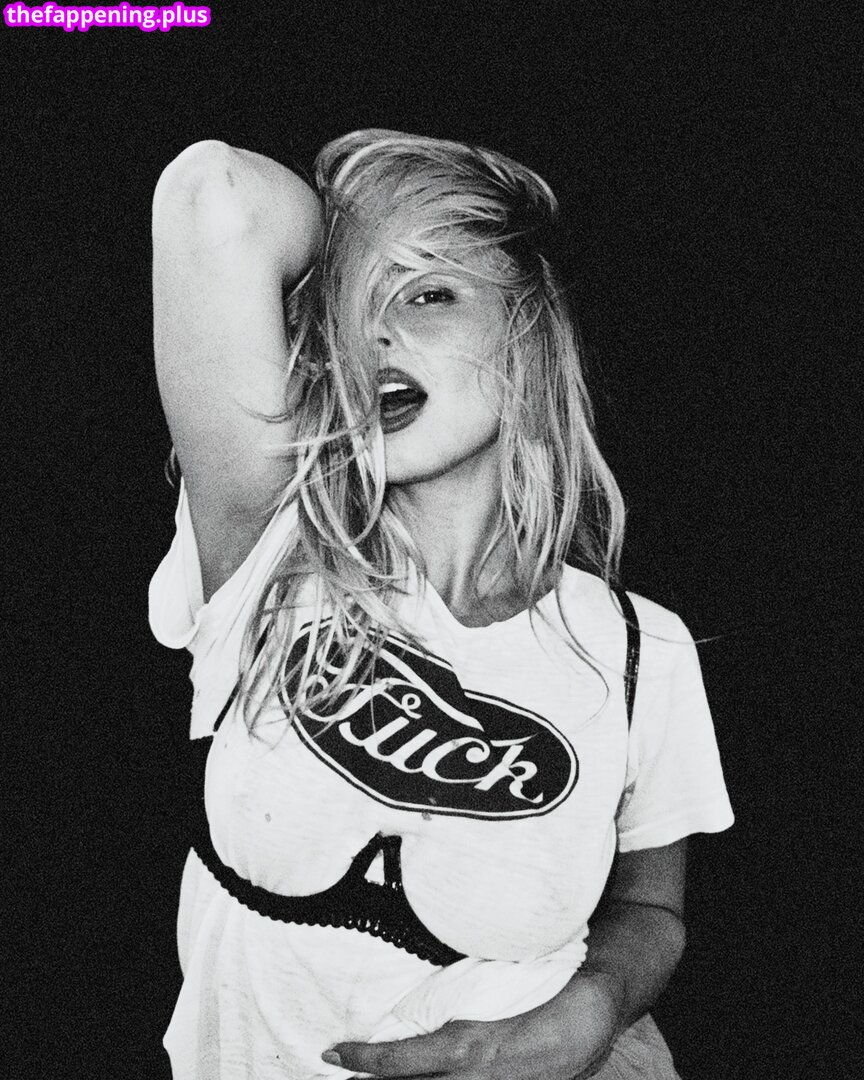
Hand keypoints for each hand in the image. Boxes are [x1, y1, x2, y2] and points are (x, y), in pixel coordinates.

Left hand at [326, 971, 621, 1079]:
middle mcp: (475, 1078)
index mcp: (471, 1048)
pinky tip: (414, 1074)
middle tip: (339, 1069)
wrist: (598, 1011)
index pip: (405, 1062)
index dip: (366, 1060)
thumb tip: (423, 999)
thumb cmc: (548, 987)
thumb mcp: (505, 986)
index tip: (332, 1052)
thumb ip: (464, 997)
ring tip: (365, 1075)